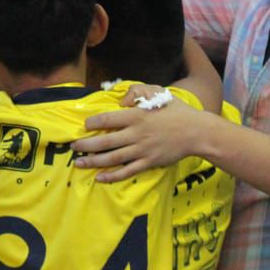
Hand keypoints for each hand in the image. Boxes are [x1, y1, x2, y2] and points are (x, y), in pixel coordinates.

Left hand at [72, 96, 202, 181]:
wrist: (196, 132)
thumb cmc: (176, 110)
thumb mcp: (158, 92)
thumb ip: (138, 91)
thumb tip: (122, 100)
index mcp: (137, 116)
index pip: (108, 119)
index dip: (93, 123)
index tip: (84, 125)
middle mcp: (136, 134)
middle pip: (105, 142)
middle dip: (86, 145)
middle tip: (73, 147)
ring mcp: (142, 151)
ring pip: (113, 158)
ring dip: (93, 162)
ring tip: (78, 163)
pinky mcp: (149, 163)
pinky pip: (127, 171)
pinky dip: (112, 176)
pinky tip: (99, 178)